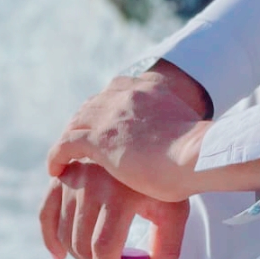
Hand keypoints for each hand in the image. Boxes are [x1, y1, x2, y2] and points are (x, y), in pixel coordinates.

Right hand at [39, 165, 189, 258]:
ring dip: (78, 255)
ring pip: (65, 233)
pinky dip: (50, 238)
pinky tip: (59, 256)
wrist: (153, 144)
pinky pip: (46, 213)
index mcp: (120, 195)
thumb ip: (167, 250)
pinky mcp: (63, 176)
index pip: (103, 248)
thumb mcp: (174, 212)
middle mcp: (92, 185)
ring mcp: (74, 179)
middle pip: (81, 244)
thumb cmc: (166, 181)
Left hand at [47, 60, 211, 204]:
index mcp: (150, 88)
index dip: (106, 109)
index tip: (103, 125)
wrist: (200, 155)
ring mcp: (110, 115)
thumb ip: (179, 131)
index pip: (117, 91)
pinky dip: (57, 157)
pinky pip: (66, 144)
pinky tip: (56, 171)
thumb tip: (189, 149)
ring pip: (76, 122)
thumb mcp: (190, 130)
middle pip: (92, 105)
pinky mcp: (99, 139)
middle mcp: (127, 94)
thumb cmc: (203, 153)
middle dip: (83, 123)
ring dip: (69, 139)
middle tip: (78, 144)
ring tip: (65, 158)